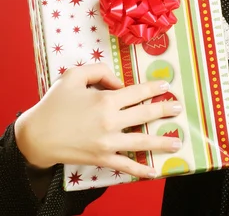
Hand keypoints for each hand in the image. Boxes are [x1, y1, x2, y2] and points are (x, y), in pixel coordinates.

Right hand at [14, 63, 181, 177]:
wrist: (35, 136)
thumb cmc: (55, 104)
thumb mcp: (74, 77)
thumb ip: (99, 71)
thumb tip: (120, 82)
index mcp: (105, 100)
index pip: (138, 92)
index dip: (154, 89)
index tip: (166, 87)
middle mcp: (110, 122)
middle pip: (145, 115)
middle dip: (164, 111)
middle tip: (179, 108)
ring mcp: (108, 143)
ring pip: (141, 142)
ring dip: (162, 142)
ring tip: (177, 141)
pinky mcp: (102, 158)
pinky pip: (126, 165)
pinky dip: (141, 170)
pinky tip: (155, 171)